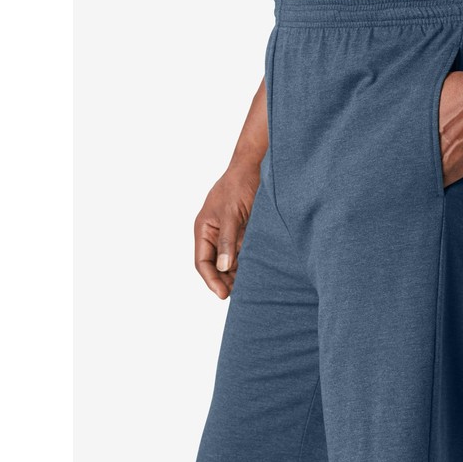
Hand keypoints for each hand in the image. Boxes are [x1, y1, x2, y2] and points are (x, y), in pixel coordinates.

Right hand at [194, 161, 259, 298]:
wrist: (257, 166)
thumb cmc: (239, 185)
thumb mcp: (231, 214)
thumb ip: (228, 241)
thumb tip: (224, 268)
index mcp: (204, 229)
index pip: (202, 262)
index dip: (211, 280)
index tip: (223, 294)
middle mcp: (215, 235)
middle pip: (217, 266)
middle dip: (226, 281)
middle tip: (240, 295)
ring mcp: (231, 235)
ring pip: (232, 263)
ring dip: (239, 275)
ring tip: (251, 287)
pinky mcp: (246, 233)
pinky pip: (245, 254)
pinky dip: (250, 264)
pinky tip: (260, 273)